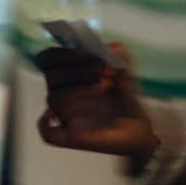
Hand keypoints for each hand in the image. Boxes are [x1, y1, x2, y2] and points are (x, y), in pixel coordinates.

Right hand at [33, 42, 156, 167]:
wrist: (138, 123)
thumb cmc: (123, 94)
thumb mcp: (125, 67)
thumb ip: (117, 52)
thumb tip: (108, 48)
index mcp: (66, 72)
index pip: (47, 59)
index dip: (61, 54)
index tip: (85, 52)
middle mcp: (60, 91)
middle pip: (51, 77)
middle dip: (77, 70)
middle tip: (102, 69)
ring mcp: (63, 114)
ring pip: (54, 99)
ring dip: (79, 91)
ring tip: (107, 86)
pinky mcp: (68, 136)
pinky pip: (47, 133)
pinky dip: (48, 125)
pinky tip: (67, 119)